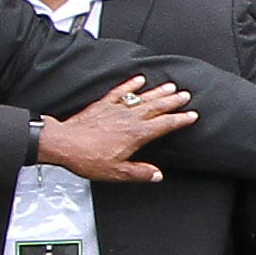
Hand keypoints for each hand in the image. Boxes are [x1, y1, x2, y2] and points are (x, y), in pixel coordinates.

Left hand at [39, 78, 196, 182]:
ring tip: (170, 86)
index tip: (191, 115)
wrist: (64, 144)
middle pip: (156, 107)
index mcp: (136, 134)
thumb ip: (139, 172)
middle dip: (173, 101)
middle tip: (185, 95)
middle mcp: (129, 118)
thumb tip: (157, 175)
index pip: (164, 125)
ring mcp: (116, 109)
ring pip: (142, 97)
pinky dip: (131, 85)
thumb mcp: (117, 172)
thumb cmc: (87, 158)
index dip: (179, 120)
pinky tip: (139, 80)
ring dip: (158, 91)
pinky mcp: (103, 104)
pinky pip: (121, 91)